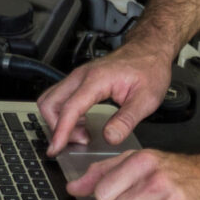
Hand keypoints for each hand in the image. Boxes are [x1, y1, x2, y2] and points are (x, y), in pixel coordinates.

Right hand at [35, 44, 175, 154]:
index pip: (70, 108)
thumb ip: (127, 120)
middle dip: (56, 127)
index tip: (55, 149)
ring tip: (82, 135)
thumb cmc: (149, 69)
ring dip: (59, 121)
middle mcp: (82, 76)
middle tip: (79, 142)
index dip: (61, 132)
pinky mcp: (80, 81)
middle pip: (49, 102)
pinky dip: (64, 115)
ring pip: (51, 100)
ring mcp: (79, 77)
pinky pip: (60, 98)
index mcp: (97, 79)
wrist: (149, 50)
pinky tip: (82, 125)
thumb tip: (110, 138)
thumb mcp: (146, 99)